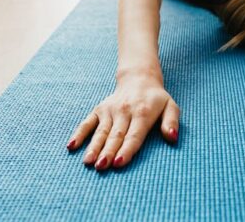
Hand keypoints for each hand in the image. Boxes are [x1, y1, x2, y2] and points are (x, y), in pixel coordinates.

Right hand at [65, 71, 179, 170]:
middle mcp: (124, 111)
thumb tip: (172, 138)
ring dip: (94, 147)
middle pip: (116, 135)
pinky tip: (71, 146)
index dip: (127, 149)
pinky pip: (87, 122)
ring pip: (101, 131)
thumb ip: (172, 122)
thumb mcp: (171, 106)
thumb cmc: (156, 99)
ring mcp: (110, 110)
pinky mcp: (99, 109)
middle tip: (101, 166)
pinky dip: (79, 133)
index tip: (119, 163)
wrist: (139, 79)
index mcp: (143, 113)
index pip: (134, 135)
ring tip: (88, 162)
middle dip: (108, 151)